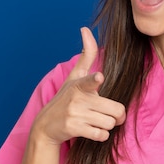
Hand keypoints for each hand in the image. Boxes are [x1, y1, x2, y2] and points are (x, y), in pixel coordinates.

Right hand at [31, 28, 125, 145]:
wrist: (46, 125)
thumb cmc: (66, 97)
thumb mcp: (75, 75)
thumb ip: (86, 54)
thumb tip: (85, 28)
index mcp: (80, 84)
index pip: (89, 80)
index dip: (95, 79)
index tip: (98, 77)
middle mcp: (77, 99)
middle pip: (116, 110)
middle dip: (117, 115)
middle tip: (110, 114)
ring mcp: (75, 115)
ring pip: (110, 123)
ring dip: (107, 125)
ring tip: (96, 121)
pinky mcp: (74, 130)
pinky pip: (101, 135)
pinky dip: (101, 135)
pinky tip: (91, 130)